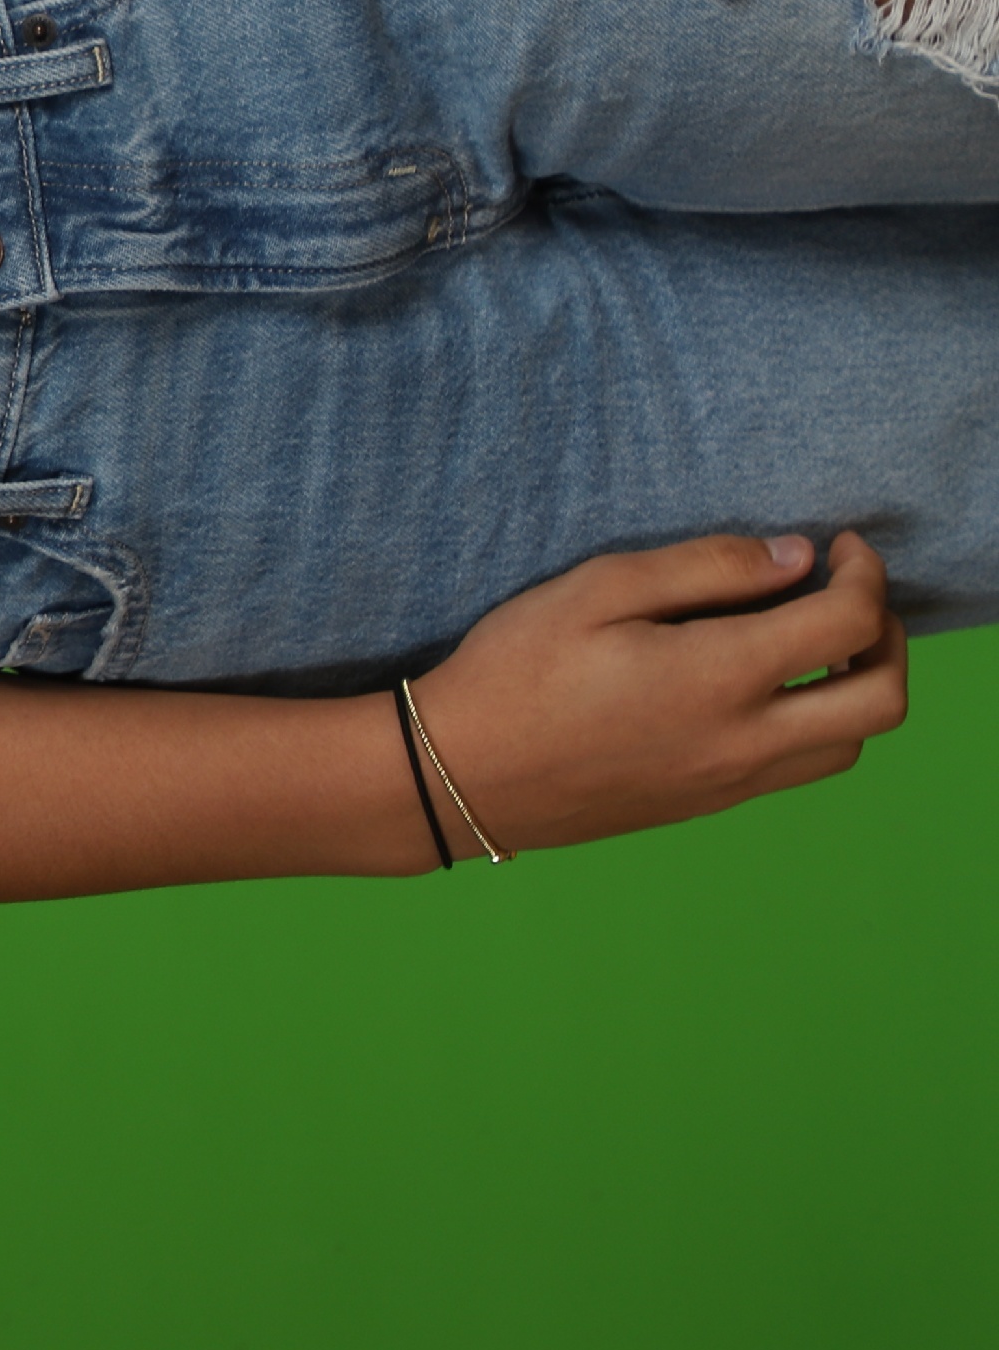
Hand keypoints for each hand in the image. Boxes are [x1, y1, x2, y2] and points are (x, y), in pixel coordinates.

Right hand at [403, 530, 907, 858]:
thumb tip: (795, 557)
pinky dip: (816, 723)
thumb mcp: (596, 589)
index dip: (865, 574)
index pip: (847, 623)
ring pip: (849, 745)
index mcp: (720, 677)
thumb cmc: (515, 672)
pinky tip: (764, 687)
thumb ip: (704, 567)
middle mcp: (745, 739)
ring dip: (858, 688)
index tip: (840, 546)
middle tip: (851, 596)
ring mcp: (730, 781)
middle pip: (881, 700)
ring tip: (815, 643)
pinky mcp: (708, 803)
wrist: (460, 774)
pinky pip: (798, 769)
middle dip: (889, 638)